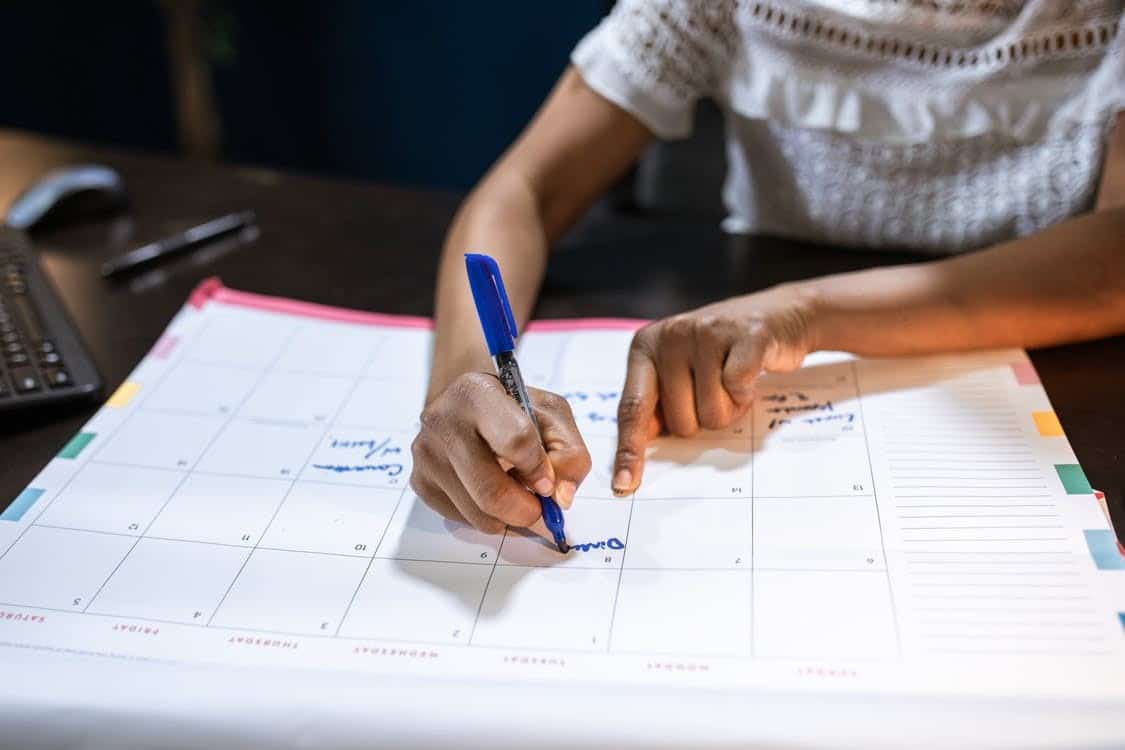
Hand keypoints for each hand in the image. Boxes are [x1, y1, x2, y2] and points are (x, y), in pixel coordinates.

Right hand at [411, 372, 591, 535]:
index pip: (516, 441)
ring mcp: (426, 454)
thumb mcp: (551, 414)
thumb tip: (561, 497)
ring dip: (507, 517)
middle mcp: (442, 421)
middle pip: (491, 491)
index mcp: (476, 393)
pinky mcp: (420, 481)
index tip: (548, 482)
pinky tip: (490, 491)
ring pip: (477, 514)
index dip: (539, 470)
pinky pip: (461, 519)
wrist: (467, 404)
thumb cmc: (513, 408)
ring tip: (515, 494)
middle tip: (539, 509)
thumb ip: (569, 453)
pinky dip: (485, 516)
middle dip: (526, 510)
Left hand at [612, 284, 817, 494]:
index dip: (630, 450)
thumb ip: (656, 404)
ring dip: (730, 408)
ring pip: (712, 412)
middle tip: (716, 389)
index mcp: (645, 347)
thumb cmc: (721, 355)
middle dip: (704, 419)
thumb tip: (635, 455)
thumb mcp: (679, 372)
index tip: (625, 486)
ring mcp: (706, 332)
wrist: (777, 315)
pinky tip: (750, 374)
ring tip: (734, 380)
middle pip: (681, 422)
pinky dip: (747, 394)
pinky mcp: (745, 334)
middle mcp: (669, 336)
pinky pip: (738, 389)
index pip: (632, 408)